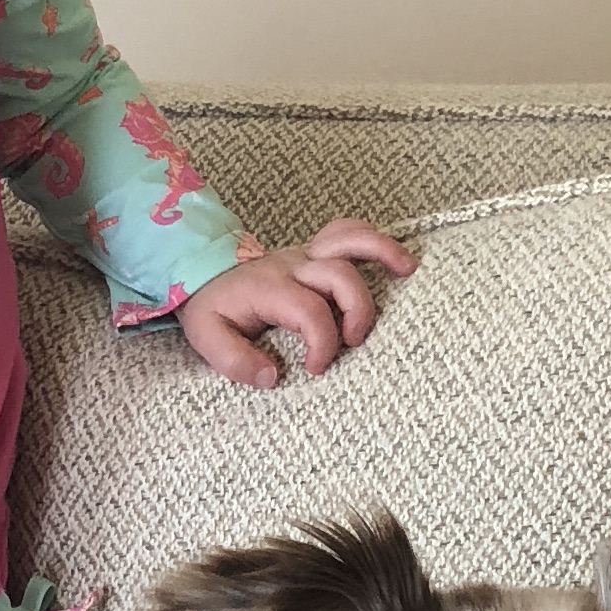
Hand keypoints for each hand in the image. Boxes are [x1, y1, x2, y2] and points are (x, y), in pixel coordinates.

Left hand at [179, 220, 415, 389]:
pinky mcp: (314, 252)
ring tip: (408, 270)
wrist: (202, 273)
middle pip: (338, 274)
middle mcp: (292, 266)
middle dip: (356, 310)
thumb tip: (271, 377)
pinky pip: (347, 233)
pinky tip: (396, 255)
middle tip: (353, 342)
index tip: (317, 368)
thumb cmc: (213, 308)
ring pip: (348, 239)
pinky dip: (373, 239)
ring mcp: (305, 255)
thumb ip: (235, 361)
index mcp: (269, 288)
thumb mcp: (208, 338)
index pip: (309, 311)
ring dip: (381, 251)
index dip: (322, 343)